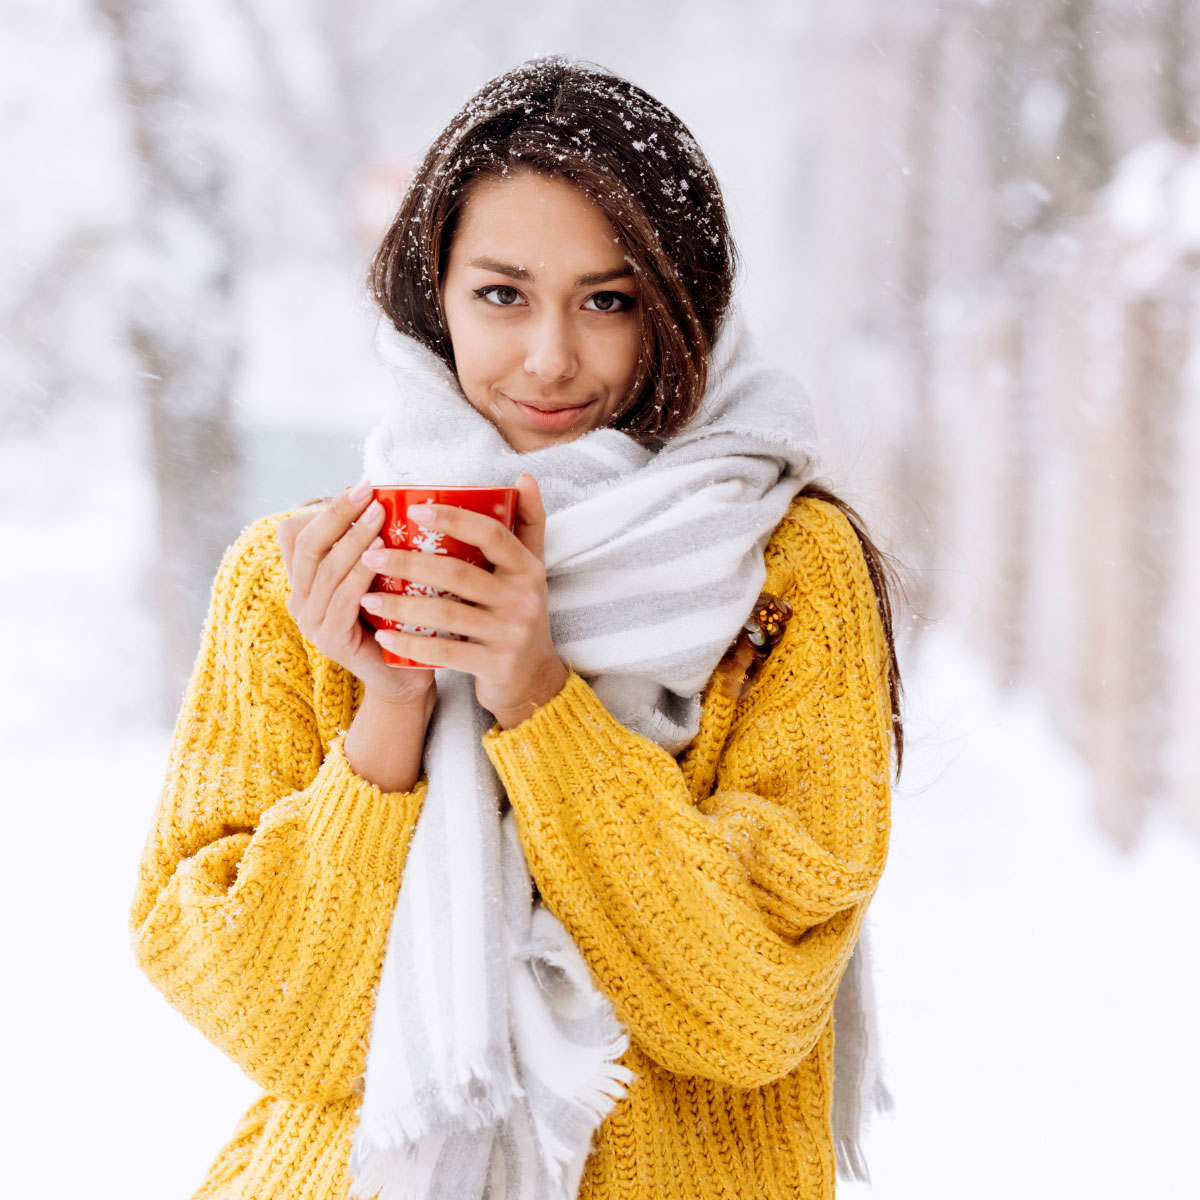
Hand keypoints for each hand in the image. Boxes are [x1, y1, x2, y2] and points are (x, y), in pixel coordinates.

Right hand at [278, 482, 435, 709]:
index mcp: (305, 580)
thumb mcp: (377, 575)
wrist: (405, 674)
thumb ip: (369, 545)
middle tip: (368, 491)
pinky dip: (360, 574)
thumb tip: (389, 495)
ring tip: (380, 516)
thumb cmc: (395, 618)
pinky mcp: (330, 641)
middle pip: (308, 544)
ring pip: (326, 569)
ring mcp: (311, 622)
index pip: (296, 534)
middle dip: (338, 513)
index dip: (325, 509)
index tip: (361, 487)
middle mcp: (300, 599)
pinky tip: (380, 555)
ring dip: (353, 538)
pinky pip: (342, 599)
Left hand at [358, 473, 567, 727]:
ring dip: (400, 606)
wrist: (533, 679)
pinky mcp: (495, 665)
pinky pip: (444, 652)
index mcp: (528, 569)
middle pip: (458, 574)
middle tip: (370, 555)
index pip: (491, 534)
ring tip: (365, 598)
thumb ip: (529, 524)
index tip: (414, 509)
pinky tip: (383, 636)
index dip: (454, 519)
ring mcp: (510, 634)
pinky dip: (410, 644)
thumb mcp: (531, 570)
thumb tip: (524, 476)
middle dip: (408, 564)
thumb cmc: (519, 614)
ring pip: (446, 615)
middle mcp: (523, 599)